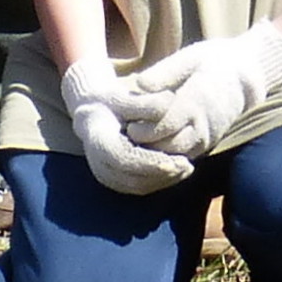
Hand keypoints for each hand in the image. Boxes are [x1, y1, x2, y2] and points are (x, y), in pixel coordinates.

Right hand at [57, 59, 194, 195]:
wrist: (93, 114)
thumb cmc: (110, 101)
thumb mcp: (125, 95)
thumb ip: (146, 103)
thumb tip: (169, 104)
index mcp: (98, 138)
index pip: (125, 157)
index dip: (151, 161)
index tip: (176, 161)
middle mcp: (98, 162)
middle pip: (133, 177)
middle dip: (162, 173)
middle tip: (187, 165)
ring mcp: (105, 175)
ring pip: (137, 185)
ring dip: (163, 179)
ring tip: (185, 168)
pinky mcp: (114, 181)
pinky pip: (138, 186)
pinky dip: (158, 181)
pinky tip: (176, 171)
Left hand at [124, 19, 281, 155]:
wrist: (247, 77)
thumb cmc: (214, 61)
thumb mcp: (190, 57)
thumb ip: (165, 72)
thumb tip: (139, 85)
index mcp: (197, 101)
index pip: (166, 124)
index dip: (144, 128)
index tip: (128, 122)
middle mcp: (203, 124)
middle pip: (168, 145)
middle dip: (145, 143)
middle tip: (127, 132)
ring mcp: (206, 137)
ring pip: (175, 156)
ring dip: (154, 151)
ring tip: (137, 139)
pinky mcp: (206, 144)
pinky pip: (184, 157)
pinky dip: (166, 155)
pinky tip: (151, 146)